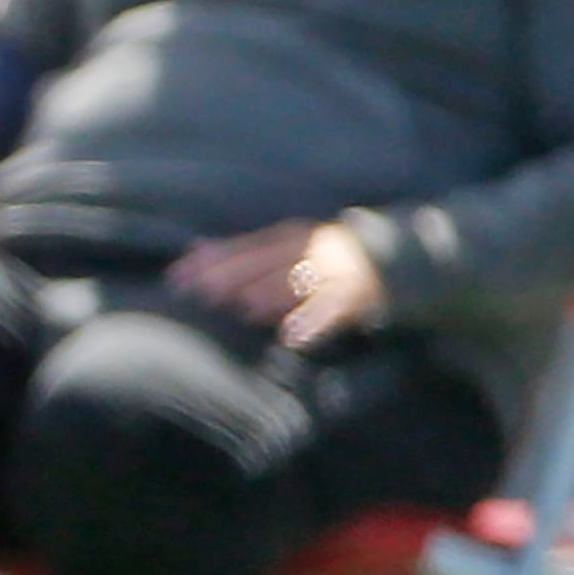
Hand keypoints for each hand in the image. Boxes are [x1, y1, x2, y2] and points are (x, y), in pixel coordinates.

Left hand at [170, 218, 386, 348]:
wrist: (396, 254)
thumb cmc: (325, 256)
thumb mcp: (285, 246)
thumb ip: (244, 251)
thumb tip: (195, 249)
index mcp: (288, 237)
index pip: (242, 247)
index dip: (210, 261)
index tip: (177, 276)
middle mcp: (308, 249)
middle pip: (264, 263)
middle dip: (232, 277)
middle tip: (201, 293)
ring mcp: (332, 271)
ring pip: (297, 282)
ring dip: (270, 295)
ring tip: (243, 309)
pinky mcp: (355, 294)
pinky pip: (332, 309)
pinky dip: (313, 322)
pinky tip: (292, 337)